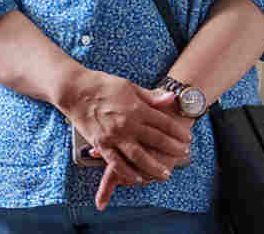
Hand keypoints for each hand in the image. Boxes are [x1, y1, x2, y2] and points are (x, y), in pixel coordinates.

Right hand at [56, 73, 193, 209]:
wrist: (75, 90)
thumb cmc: (103, 85)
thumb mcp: (130, 86)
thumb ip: (151, 97)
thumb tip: (171, 99)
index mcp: (137, 108)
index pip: (164, 123)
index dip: (178, 132)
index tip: (188, 138)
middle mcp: (128, 124)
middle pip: (157, 140)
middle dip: (173, 149)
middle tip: (184, 154)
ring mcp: (114, 136)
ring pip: (139, 157)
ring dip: (154, 167)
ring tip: (165, 174)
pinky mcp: (101, 144)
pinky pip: (116, 163)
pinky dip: (128, 173)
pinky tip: (138, 179)